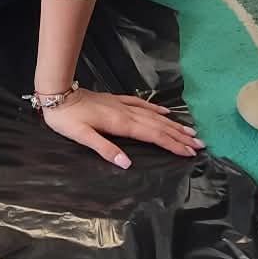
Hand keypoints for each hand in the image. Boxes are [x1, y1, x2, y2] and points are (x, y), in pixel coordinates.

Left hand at [41, 89, 203, 167]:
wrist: (57, 94)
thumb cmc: (66, 119)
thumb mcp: (81, 136)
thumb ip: (105, 149)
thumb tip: (127, 164)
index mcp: (121, 124)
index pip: (153, 136)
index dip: (172, 144)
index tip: (190, 152)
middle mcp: (126, 113)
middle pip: (159, 126)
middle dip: (180, 136)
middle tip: (200, 144)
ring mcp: (122, 105)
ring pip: (154, 116)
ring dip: (173, 124)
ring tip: (191, 131)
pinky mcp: (116, 100)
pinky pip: (141, 104)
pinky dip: (155, 109)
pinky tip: (165, 112)